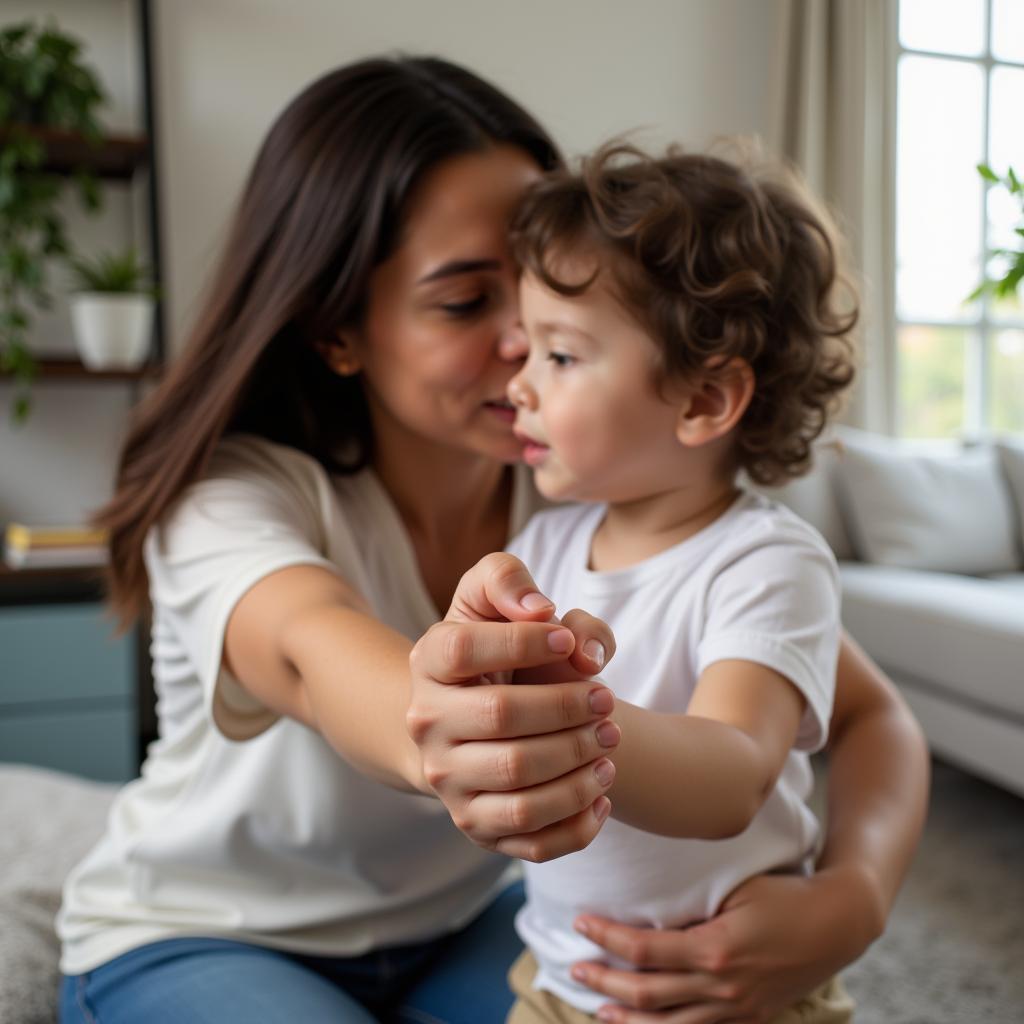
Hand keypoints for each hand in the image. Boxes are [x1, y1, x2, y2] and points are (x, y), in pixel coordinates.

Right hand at [408, 553, 619, 861]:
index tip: (568, 640)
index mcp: (427, 662)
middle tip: (606, 698)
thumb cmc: (497, 646)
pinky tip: (601, 792)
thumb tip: (539, 610)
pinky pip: (530, 840)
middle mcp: (426, 725)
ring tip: (610, 742)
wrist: (477, 717)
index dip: (522, 642)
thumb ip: (507, 579)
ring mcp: (447, 782)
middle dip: (567, 707)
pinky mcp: (476, 827)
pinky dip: (576, 823)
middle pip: (500, 717)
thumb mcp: (492, 596)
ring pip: (518, 786)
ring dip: (578, 766)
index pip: (463, 648)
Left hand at [570, 868, 875, 1022]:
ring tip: (597, 1009)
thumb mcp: (736, 890)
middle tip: (574, 968)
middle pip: (646, 994)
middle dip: (603, 983)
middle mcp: (721, 988)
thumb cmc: (783, 896)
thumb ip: (694, 908)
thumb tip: (648, 912)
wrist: (837, 926)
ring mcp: (736, 1011)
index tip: (581, 924)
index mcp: (715, 949)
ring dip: (626, 1019)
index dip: (606, 938)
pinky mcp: (748, 1022)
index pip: (644, 949)